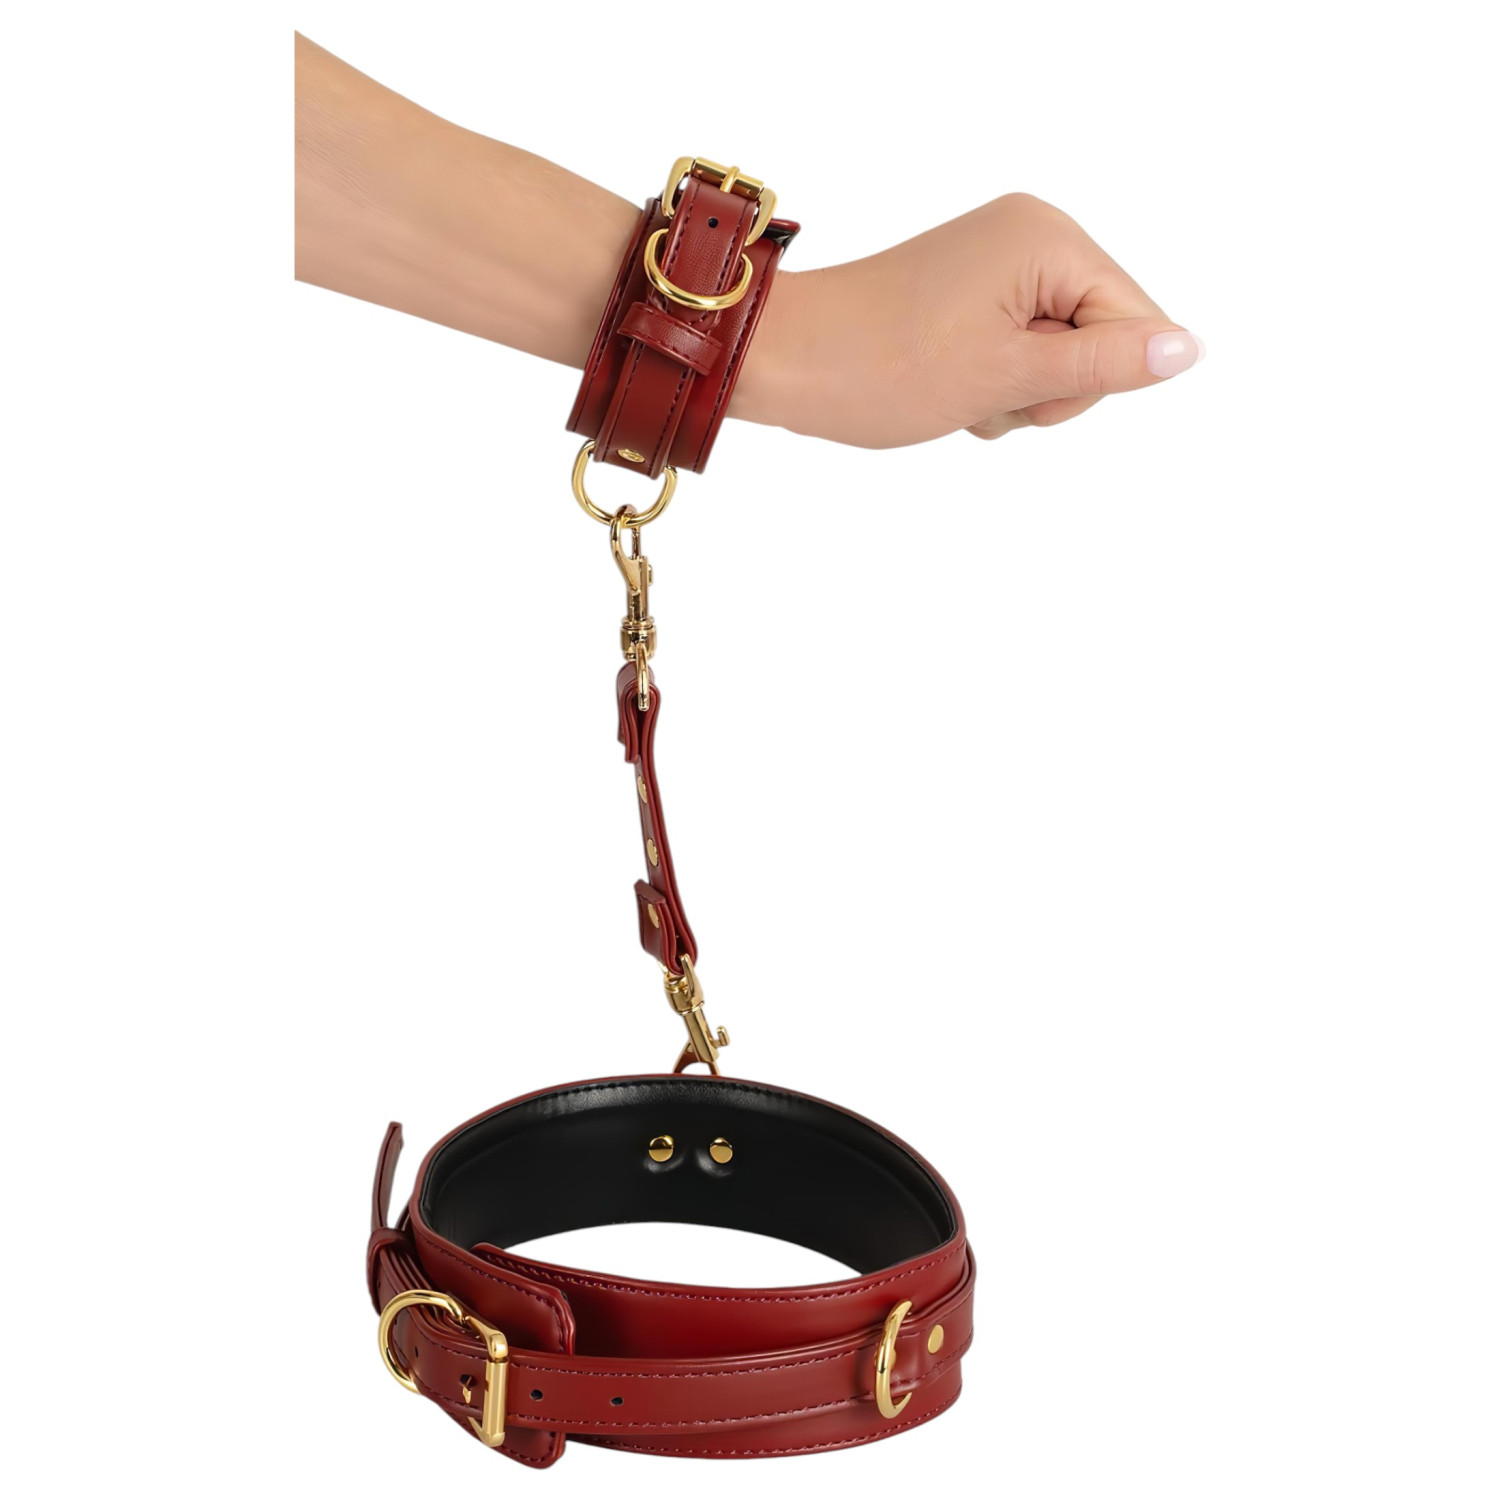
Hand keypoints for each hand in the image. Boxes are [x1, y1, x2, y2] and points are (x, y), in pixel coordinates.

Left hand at [737, 192, 1202, 446]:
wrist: (786, 362)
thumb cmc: (882, 366)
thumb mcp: (1006, 376)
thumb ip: (1104, 364)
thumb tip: (1188, 349)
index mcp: (1047, 239)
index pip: (1132, 321)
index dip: (1087, 381)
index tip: (1021, 389)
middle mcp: (1029, 235)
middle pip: (1099, 336)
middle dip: (1049, 388)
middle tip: (984, 392)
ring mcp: (998, 262)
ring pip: (1056, 354)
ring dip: (1017, 394)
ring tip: (958, 390)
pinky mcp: (972, 290)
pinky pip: (1018, 350)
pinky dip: (993, 383)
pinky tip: (950, 387)